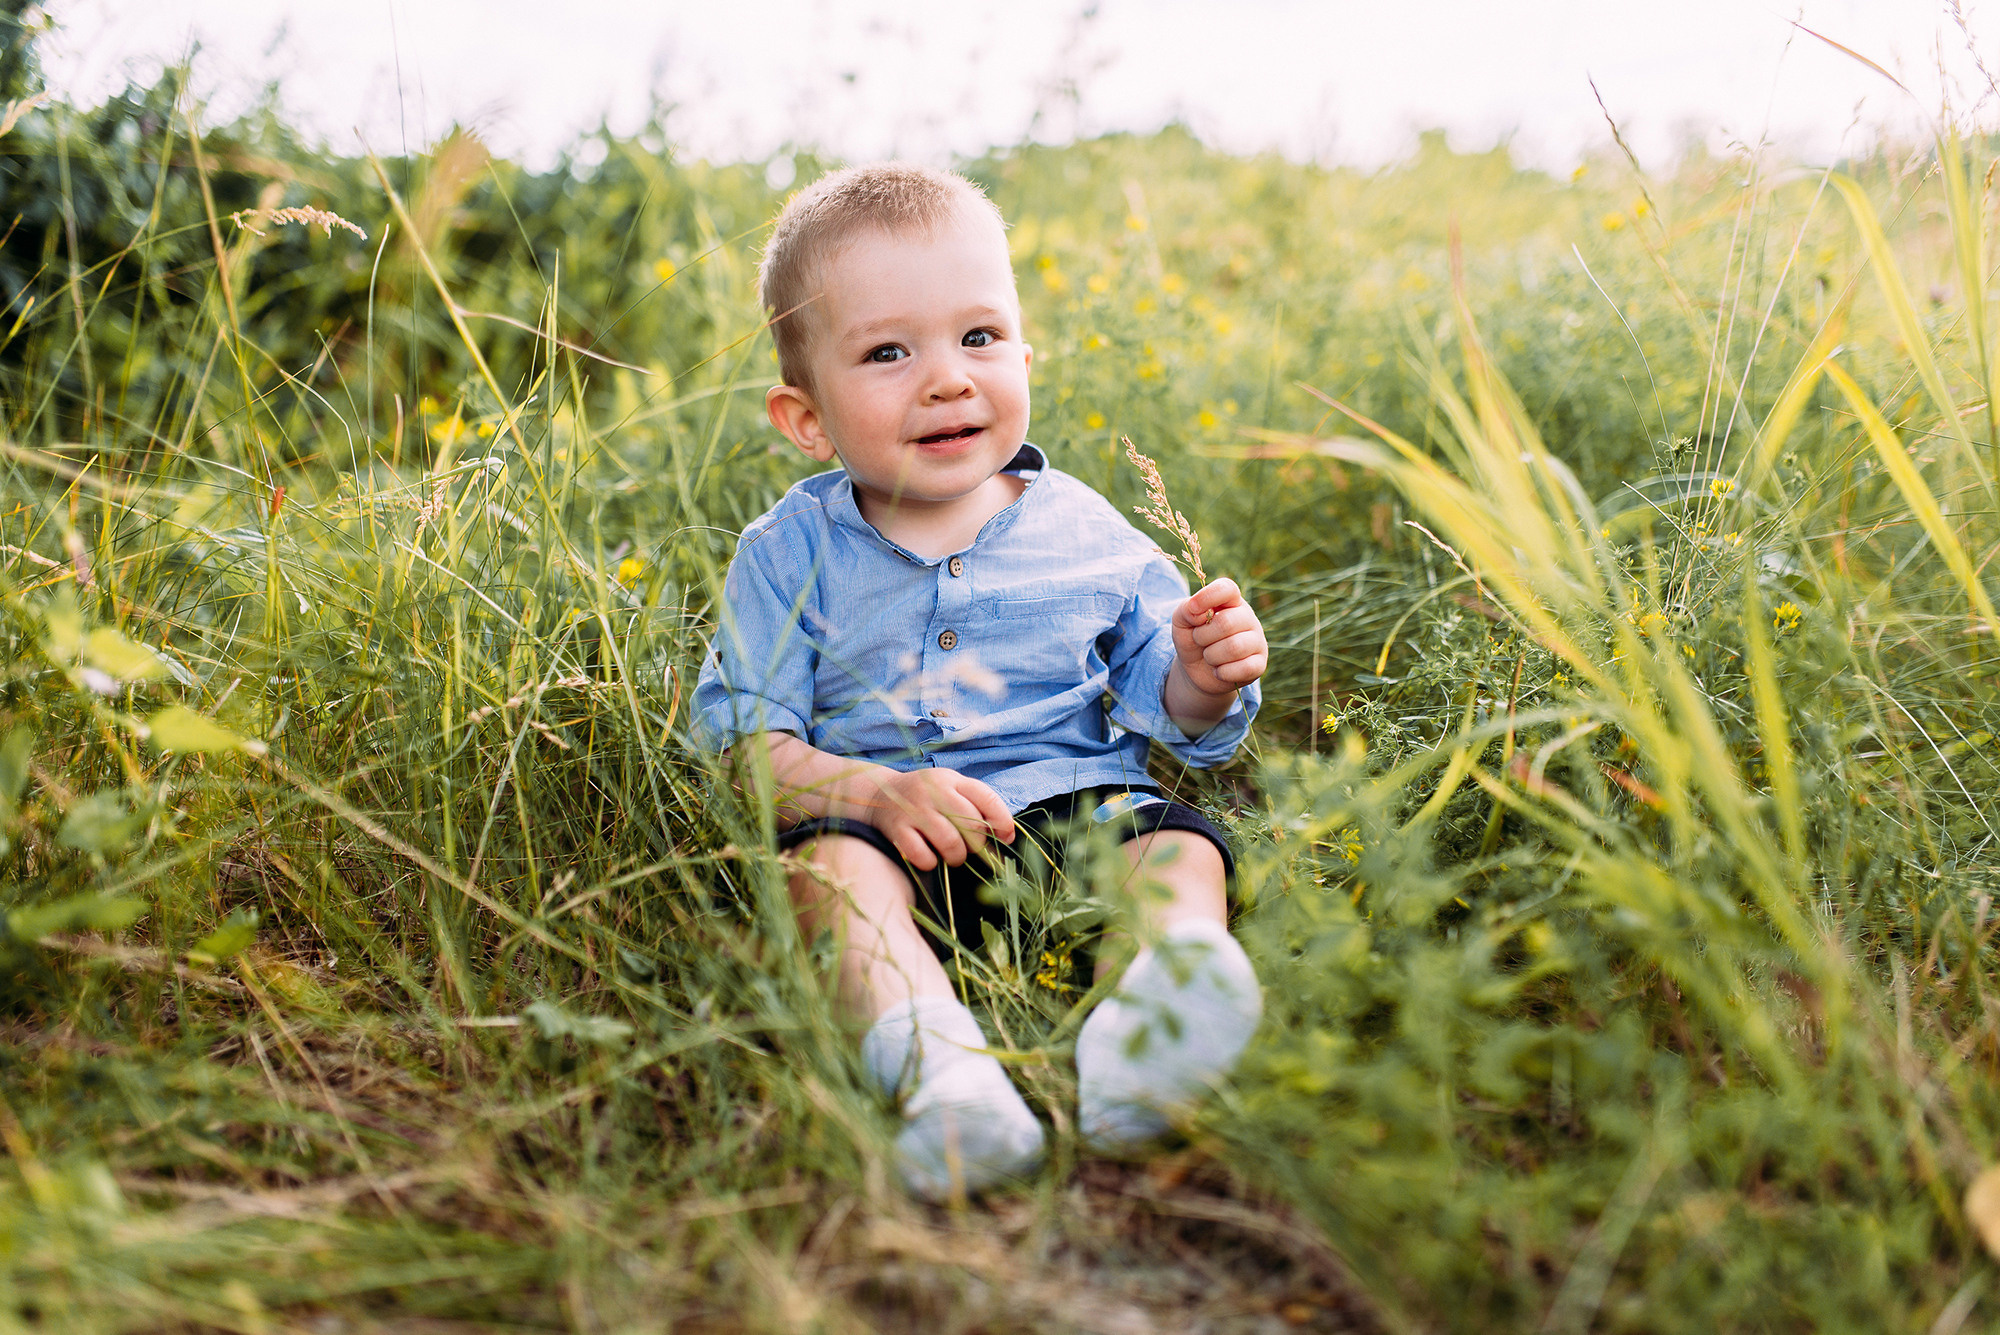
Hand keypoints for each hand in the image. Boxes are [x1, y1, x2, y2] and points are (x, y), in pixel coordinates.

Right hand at [832, 766, 1015, 870]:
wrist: (876, 794)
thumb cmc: (924, 797)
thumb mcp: (949, 789)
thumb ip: (976, 805)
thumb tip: (1006, 836)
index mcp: (951, 780)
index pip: (987, 798)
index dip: (1002, 821)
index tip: (1006, 837)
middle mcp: (933, 791)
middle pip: (972, 826)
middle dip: (976, 844)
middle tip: (968, 847)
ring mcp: (914, 810)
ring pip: (951, 843)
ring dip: (956, 857)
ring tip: (952, 856)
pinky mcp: (896, 829)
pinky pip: (922, 856)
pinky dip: (930, 862)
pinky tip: (928, 856)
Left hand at [1172, 577, 1267, 697]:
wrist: (1197, 670)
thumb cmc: (1192, 638)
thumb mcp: (1181, 621)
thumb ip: (1186, 609)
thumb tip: (1197, 610)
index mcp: (1230, 601)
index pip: (1227, 589)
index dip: (1208, 597)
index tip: (1192, 609)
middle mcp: (1248, 617)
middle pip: (1226, 623)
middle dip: (1202, 637)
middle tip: (1199, 641)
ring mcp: (1257, 641)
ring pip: (1234, 647)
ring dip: (1211, 656)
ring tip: (1209, 656)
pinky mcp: (1259, 664)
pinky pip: (1244, 668)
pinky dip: (1222, 672)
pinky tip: (1219, 670)